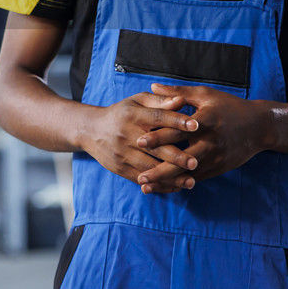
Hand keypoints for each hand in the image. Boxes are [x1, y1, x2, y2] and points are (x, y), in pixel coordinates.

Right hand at [77, 92, 200, 184]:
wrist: (91, 130)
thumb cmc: (122, 113)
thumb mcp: (137, 101)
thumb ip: (160, 101)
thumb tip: (181, 101)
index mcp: (133, 115)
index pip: (158, 118)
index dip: (177, 121)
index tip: (196, 126)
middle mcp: (127, 135)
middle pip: (155, 147)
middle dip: (176, 156)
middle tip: (196, 162)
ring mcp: (123, 154)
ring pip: (150, 167)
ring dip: (171, 177)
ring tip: (191, 181)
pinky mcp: (120, 168)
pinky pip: (142, 179)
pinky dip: (159, 185)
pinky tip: (175, 187)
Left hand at [134, 83, 272, 193]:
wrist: (259, 127)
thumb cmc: (229, 106)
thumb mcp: (205, 95)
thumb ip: (178, 93)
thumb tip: (153, 87)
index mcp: (205, 121)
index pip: (178, 130)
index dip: (158, 136)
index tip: (138, 141)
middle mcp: (210, 142)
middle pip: (181, 158)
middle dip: (160, 169)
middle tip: (140, 175)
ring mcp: (214, 158)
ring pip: (187, 174)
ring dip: (166, 181)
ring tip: (145, 186)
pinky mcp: (217, 169)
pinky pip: (194, 179)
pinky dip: (178, 184)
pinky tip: (162, 187)